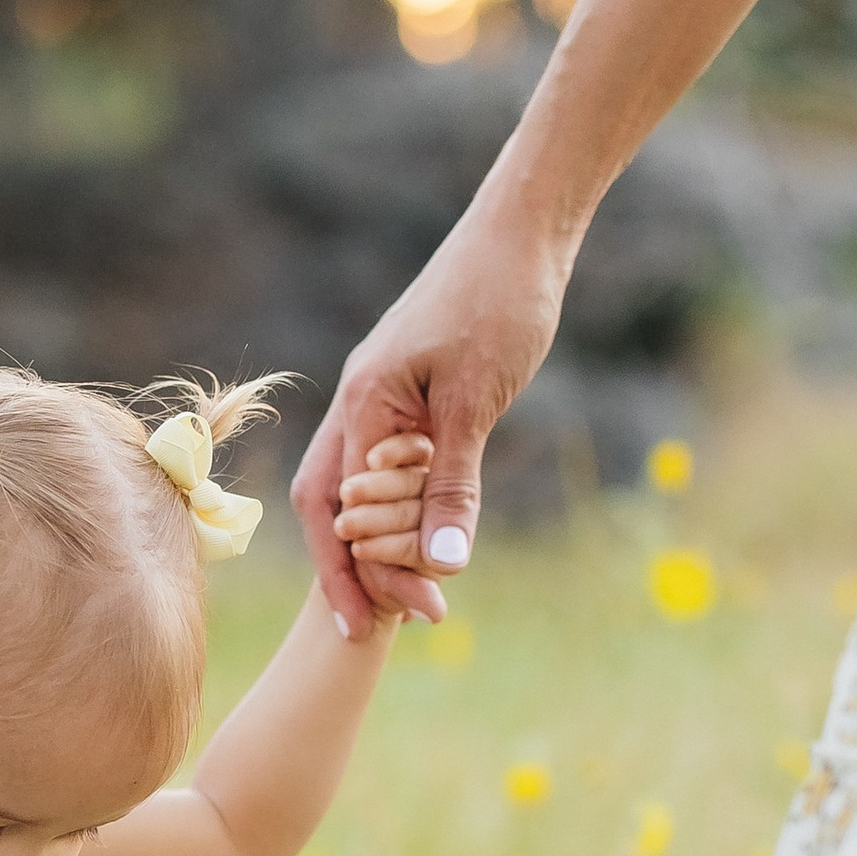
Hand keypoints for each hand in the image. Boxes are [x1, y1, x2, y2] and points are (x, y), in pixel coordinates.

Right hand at [291, 179, 580, 631]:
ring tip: (417, 589)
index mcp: (364, 404)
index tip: (387, 625)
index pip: (341, 512)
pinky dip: (402, 504)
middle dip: (358, 568)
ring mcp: (381, 395)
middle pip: (332, 506)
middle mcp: (359, 402)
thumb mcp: (480, 400)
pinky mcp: (411, 390)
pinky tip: (429, 530)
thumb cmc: (501, 301)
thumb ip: (453, 484)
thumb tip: (439, 564)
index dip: (358, 574)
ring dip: (380, 539)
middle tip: (404, 621)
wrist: (524, 230)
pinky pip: (390, 463)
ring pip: (358, 486)